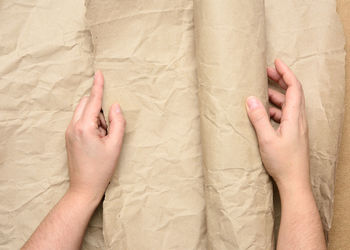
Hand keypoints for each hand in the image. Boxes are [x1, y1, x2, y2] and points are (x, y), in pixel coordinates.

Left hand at [65, 71, 125, 203]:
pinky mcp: (68, 138)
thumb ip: (118, 123)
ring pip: (83, 112)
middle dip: (98, 108)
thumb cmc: (101, 168)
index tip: (98, 72)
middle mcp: (73, 127)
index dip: (98, 86)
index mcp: (84, 127)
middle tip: (109, 127)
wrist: (84, 188)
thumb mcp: (115, 145)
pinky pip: (80, 121)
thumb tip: (115, 106)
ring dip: (95, 117)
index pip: (93, 100)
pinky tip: (98, 139)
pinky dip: (91, 124)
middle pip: (85, 104)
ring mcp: (68, 132)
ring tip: (104, 137)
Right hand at [245, 59, 309, 193]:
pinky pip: (286, 115)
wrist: (294, 182)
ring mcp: (297, 127)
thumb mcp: (267, 139)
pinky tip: (265, 112)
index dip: (286, 73)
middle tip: (267, 71)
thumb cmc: (283, 163)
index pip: (294, 88)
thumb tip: (250, 99)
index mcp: (295, 118)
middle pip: (293, 93)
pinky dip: (275, 108)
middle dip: (281, 79)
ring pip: (289, 104)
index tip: (276, 62)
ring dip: (277, 94)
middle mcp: (299, 120)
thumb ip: (259, 119)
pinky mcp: (293, 134)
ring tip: (261, 91)